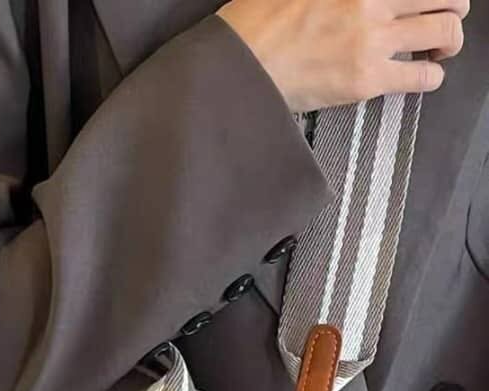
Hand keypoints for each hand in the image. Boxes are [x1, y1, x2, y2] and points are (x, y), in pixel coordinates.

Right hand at [218, 0, 468, 111]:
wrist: (241, 64)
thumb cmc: (258, 23)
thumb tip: (350, 3)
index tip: (424, 2)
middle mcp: (373, 2)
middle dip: (454, 6)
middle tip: (446, 17)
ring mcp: (373, 39)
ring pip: (444, 31)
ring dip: (450, 40)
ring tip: (439, 49)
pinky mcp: (367, 78)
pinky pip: (422, 77)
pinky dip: (431, 76)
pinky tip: (423, 76)